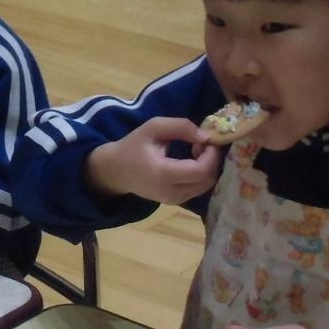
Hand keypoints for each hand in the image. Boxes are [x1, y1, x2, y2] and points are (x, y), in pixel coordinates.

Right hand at [84, 117, 220, 204]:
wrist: (116, 171)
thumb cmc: (133, 146)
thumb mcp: (154, 127)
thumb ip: (181, 127)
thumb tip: (207, 137)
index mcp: (164, 174)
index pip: (201, 171)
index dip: (211, 155)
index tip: (207, 139)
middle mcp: (172, 192)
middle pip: (208, 180)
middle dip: (212, 159)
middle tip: (201, 143)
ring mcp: (175, 200)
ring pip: (206, 186)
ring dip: (208, 167)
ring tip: (195, 151)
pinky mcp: (176, 202)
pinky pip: (199, 188)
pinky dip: (202, 174)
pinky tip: (191, 161)